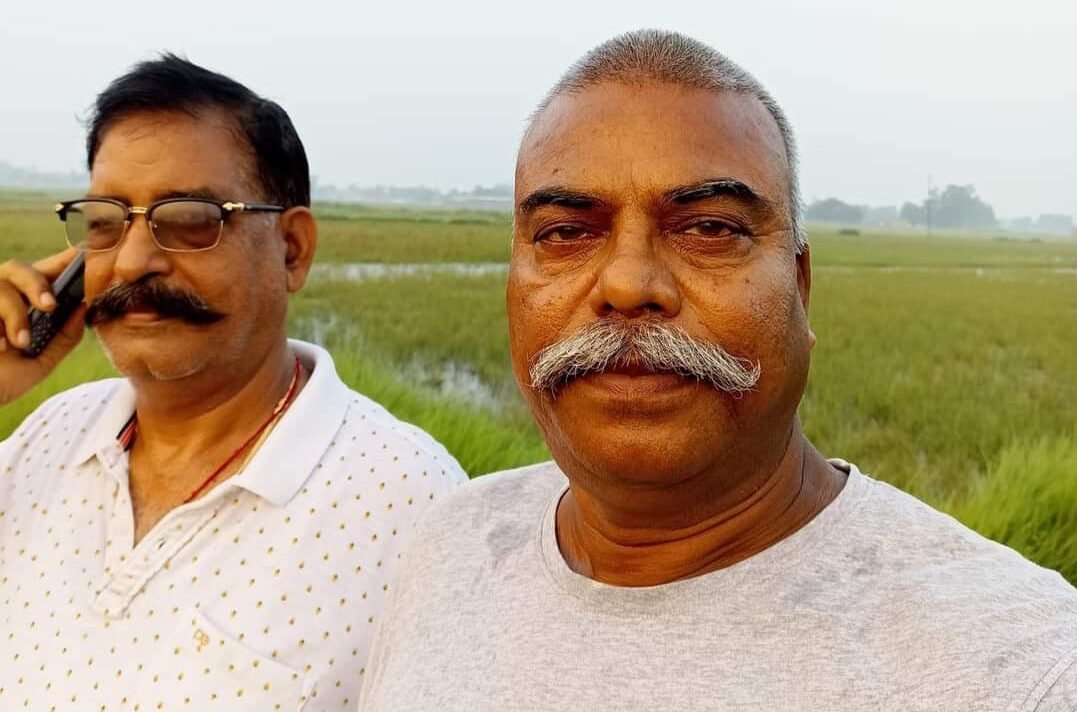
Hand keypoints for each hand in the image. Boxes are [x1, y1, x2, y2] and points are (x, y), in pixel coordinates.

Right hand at [0, 247, 85, 405]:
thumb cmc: (3, 379)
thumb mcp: (41, 360)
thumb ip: (64, 336)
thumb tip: (84, 305)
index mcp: (24, 304)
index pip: (45, 273)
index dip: (64, 261)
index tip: (85, 256)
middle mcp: (1, 297)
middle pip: (18, 268)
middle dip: (38, 283)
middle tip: (50, 306)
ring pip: (1, 286)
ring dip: (15, 313)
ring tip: (21, 342)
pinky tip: (0, 346)